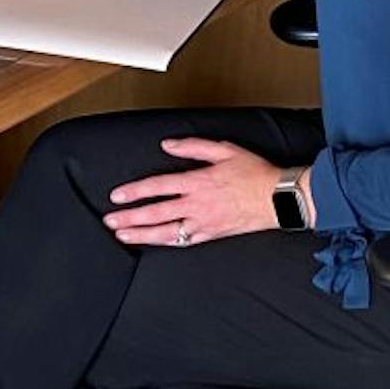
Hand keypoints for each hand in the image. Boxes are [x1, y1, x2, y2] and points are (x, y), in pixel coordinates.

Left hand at [104, 138, 284, 246]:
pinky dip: (168, 243)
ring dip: (142, 234)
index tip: (117, 196)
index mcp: (197, 182)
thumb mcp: (224, 149)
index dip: (135, 192)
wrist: (279, 197)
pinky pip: (186, 241)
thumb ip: (192, 147)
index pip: (158, 187)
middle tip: (110, 221)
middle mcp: (197, 205)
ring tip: (124, 235)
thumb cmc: (255, 172)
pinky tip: (156, 243)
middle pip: (156, 213)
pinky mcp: (213, 234)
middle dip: (130, 218)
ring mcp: (204, 223)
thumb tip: (168, 145)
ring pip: (167, 232)